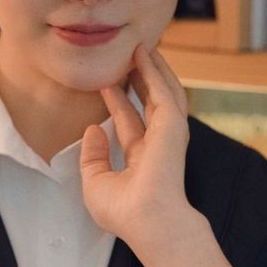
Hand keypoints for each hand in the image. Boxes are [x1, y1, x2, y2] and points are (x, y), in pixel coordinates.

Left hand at [79, 43, 194, 245]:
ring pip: (162, 91)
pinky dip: (155, 70)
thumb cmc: (125, 211)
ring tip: (140, 46)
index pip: (130, 123)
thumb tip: (92, 130)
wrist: (148, 220)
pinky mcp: (174, 124)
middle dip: (140, 79)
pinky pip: (164, 90)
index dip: (119, 102)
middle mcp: (158, 144)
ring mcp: (169, 133)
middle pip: (149, 102)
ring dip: (152, 68)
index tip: (107, 83)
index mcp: (143, 159)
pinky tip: (144, 54)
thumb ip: (92, 156)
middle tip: (128, 56)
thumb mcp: (95, 183)